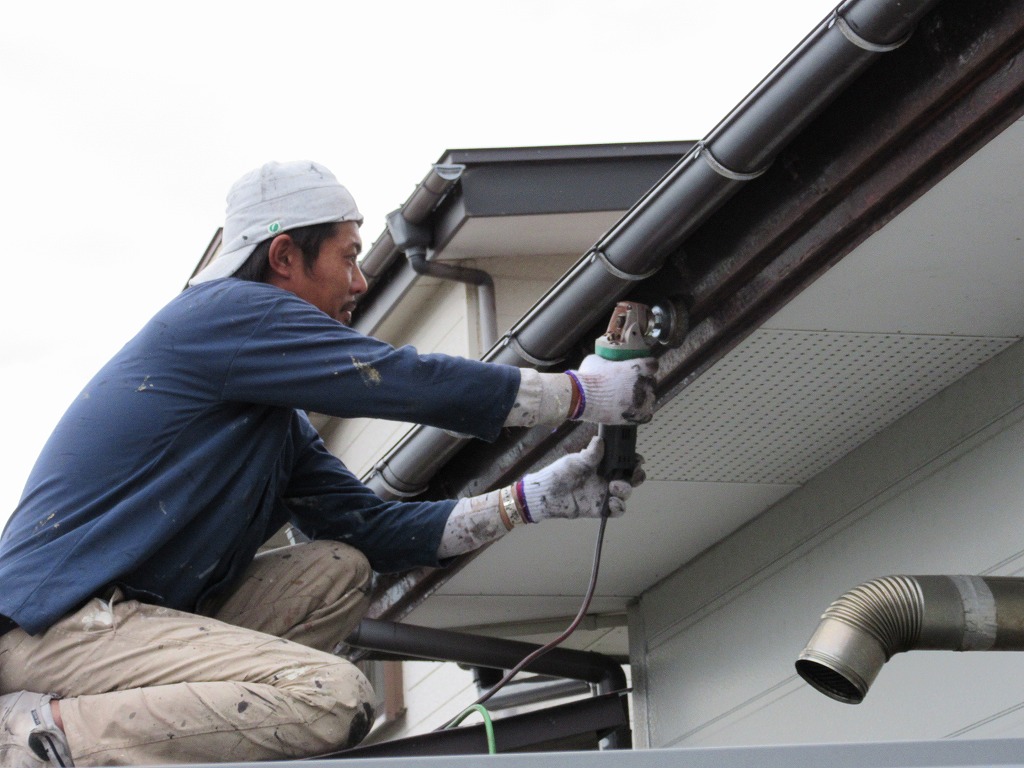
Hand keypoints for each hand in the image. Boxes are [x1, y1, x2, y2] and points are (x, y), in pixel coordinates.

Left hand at [519, 436, 644, 519]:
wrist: (546, 494)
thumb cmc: (560, 473)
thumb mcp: (575, 461)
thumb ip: (590, 454)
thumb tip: (600, 440)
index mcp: (603, 464)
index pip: (625, 461)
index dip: (634, 460)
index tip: (638, 459)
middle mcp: (607, 478)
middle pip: (631, 478)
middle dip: (637, 476)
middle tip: (634, 474)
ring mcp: (605, 494)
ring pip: (626, 493)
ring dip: (626, 490)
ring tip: (614, 486)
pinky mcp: (601, 508)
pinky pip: (617, 510)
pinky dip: (619, 506)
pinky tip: (612, 501)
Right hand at [570, 354, 656, 424]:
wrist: (581, 398)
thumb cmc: (589, 377)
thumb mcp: (596, 360)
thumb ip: (607, 360)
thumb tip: (604, 360)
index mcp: (637, 367)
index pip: (653, 364)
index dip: (648, 365)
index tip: (643, 366)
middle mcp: (642, 384)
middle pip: (652, 382)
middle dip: (644, 382)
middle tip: (633, 383)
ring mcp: (639, 402)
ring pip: (650, 399)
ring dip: (644, 397)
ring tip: (633, 398)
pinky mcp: (633, 416)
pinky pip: (646, 415)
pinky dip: (642, 412)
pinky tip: (635, 410)